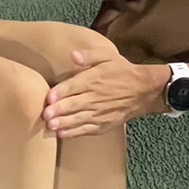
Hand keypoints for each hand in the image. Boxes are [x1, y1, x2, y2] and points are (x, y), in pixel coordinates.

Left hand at [43, 51, 168, 136]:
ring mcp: (99, 112)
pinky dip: (74, 133)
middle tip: (45, 114)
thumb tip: (74, 55)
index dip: (60, 92)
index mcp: (93, 79)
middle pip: (72, 104)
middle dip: (57, 110)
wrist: (143, 90)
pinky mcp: (103, 124)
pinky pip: (86, 129)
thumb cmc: (123, 71)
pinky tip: (62, 134)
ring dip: (63, 123)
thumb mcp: (108, 56)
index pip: (73, 86)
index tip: (49, 97)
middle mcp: (95, 97)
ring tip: (50, 126)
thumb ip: (90, 55)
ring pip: (77, 119)